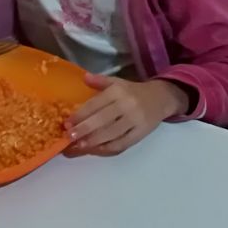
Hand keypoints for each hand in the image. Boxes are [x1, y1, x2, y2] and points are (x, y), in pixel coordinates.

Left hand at [66, 76, 186, 154]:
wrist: (161, 98)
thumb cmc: (133, 91)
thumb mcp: (117, 82)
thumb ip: (100, 81)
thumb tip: (84, 77)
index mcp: (118, 91)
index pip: (96, 104)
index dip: (80, 114)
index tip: (66, 123)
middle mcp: (126, 105)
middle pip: (102, 120)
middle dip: (83, 130)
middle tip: (68, 137)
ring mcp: (135, 121)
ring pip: (111, 134)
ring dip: (93, 142)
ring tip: (78, 146)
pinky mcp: (140, 134)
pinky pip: (122, 143)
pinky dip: (107, 148)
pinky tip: (95, 149)